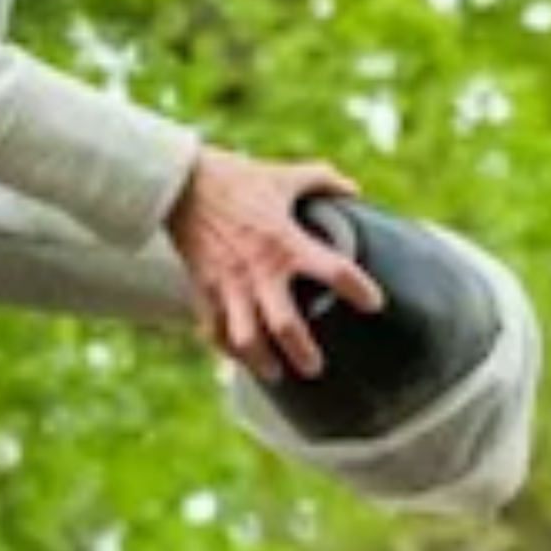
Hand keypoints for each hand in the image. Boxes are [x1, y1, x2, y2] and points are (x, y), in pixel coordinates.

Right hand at [165, 147, 385, 381]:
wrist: (176, 182)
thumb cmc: (235, 178)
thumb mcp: (283, 176)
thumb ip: (322, 180)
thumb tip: (353, 190)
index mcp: (286, 242)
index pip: (335, 272)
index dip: (360, 290)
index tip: (375, 304)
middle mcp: (260, 270)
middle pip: (285, 326)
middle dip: (303, 352)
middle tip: (316, 368)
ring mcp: (230, 284)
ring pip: (246, 339)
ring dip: (261, 362)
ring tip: (277, 374)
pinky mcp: (204, 289)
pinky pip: (216, 330)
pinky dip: (228, 348)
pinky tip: (242, 358)